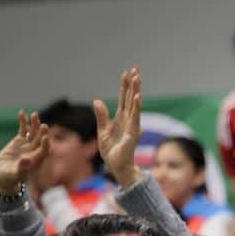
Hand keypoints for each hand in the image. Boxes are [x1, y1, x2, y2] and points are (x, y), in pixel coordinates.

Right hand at [0, 111, 50, 195]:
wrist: (4, 176)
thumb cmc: (10, 178)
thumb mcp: (14, 174)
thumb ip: (21, 167)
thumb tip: (26, 159)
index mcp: (36, 160)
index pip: (44, 151)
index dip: (45, 145)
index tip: (46, 138)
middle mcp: (34, 151)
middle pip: (40, 140)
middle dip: (42, 133)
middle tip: (44, 125)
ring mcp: (27, 145)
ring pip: (33, 133)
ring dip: (34, 124)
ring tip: (34, 114)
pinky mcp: (19, 141)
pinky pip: (23, 130)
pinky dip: (23, 122)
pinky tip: (22, 113)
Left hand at [93, 67, 141, 187]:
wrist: (116, 166)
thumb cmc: (111, 151)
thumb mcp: (102, 130)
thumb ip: (101, 116)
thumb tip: (97, 101)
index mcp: (120, 118)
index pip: (123, 98)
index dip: (125, 85)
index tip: (127, 72)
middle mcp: (128, 120)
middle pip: (130, 98)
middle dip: (133, 84)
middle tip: (136, 69)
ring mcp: (132, 126)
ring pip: (134, 105)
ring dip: (136, 91)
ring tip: (137, 78)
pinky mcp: (132, 134)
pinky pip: (135, 118)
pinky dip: (136, 107)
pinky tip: (137, 97)